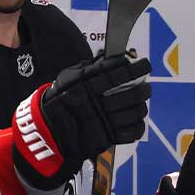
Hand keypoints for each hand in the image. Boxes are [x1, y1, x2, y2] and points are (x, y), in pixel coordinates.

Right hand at [12, 54, 150, 189]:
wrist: (48, 131)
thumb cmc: (59, 100)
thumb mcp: (68, 79)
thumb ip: (89, 68)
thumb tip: (108, 56)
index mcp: (86, 86)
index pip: (116, 75)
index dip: (134, 69)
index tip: (144, 65)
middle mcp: (95, 103)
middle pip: (129, 94)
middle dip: (142, 90)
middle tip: (146, 86)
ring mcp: (102, 122)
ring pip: (133, 113)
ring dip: (142, 107)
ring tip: (141, 104)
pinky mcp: (106, 138)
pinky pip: (131, 132)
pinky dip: (138, 126)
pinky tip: (136, 120)